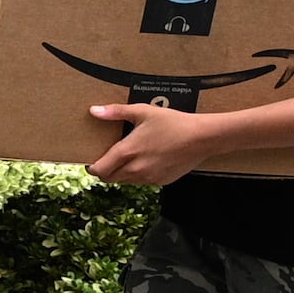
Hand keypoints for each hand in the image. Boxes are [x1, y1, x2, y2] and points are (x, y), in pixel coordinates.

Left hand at [86, 100, 215, 187]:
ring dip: (121, 173)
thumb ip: (116, 112)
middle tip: (107, 160)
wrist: (202, 138)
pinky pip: (143, 182)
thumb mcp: (143, 111)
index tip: (91, 161)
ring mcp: (149, 178)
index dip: (92, 167)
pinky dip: (139, 175)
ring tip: (127, 158)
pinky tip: (146, 161)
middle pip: (109, 179)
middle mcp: (136, 169)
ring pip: (126, 181)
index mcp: (127, 152)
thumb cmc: (172, 122)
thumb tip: (94, 110)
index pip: (99, 170)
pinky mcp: (161, 181)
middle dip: (105, 171)